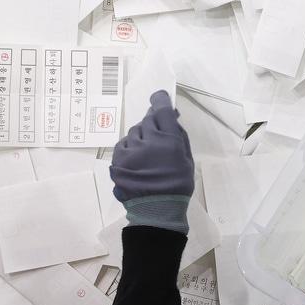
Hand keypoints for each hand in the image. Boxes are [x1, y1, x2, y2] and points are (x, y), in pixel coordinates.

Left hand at [110, 91, 193, 233]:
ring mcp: (130, 149)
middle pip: (147, 121)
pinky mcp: (117, 159)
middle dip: (152, 122)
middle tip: (157, 131)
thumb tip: (172, 120)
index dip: (161, 101)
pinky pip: (123, 145)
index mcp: (168, 141)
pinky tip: (136, 158)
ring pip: (134, 132)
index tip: (159, 96)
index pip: (163, 112)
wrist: (155, 208)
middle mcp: (147, 141)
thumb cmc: (178, 185)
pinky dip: (130, 147)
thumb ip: (179, 138)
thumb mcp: (186, 160)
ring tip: (147, 151)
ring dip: (141, 136)